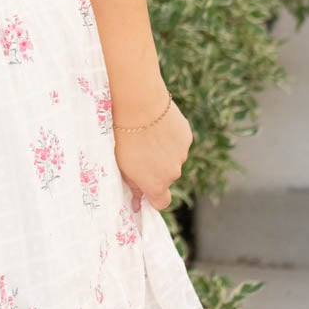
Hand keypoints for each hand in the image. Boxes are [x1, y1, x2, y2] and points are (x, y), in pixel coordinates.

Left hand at [113, 96, 192, 211]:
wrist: (139, 106)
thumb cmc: (122, 137)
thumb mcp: (121, 165)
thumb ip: (132, 184)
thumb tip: (137, 202)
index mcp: (156, 184)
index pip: (162, 202)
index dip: (154, 197)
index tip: (145, 187)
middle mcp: (173, 173)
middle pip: (166, 177)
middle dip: (155, 169)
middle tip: (139, 151)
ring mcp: (182, 154)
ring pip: (173, 158)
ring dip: (163, 152)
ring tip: (147, 134)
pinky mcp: (187, 136)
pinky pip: (179, 142)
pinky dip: (170, 137)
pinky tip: (157, 125)